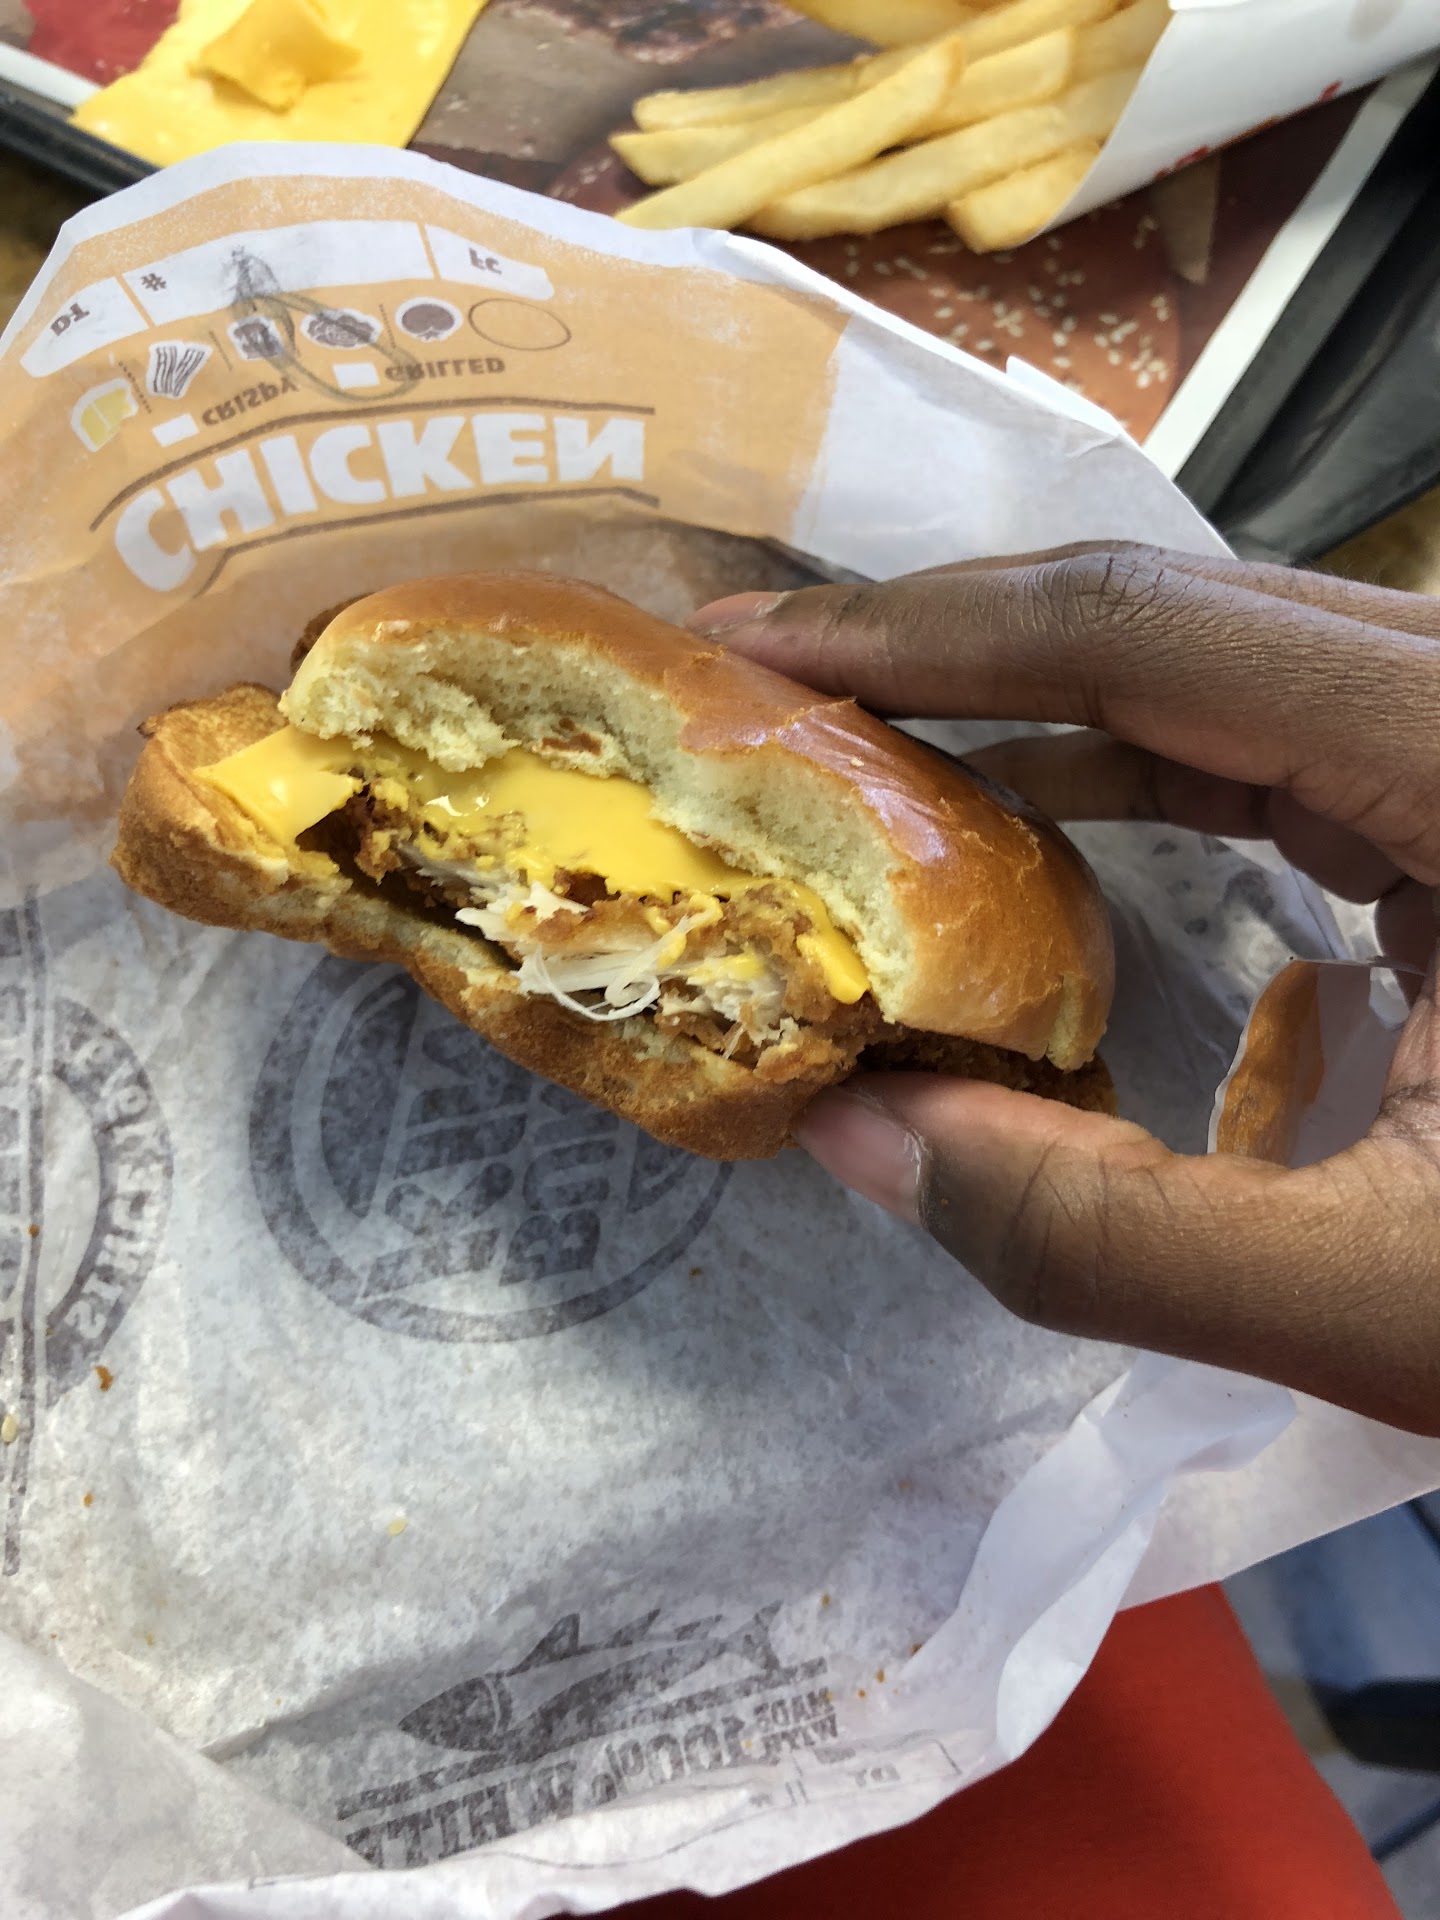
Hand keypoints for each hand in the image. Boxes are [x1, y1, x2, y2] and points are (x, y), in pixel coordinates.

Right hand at [690, 545, 1439, 1436]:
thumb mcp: (1380, 1305)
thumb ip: (1093, 1234)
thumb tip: (852, 1141)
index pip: (1150, 628)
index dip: (927, 632)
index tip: (754, 642)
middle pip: (1182, 606)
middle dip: (961, 648)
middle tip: (778, 694)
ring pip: (1234, 662)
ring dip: (1046, 708)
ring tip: (872, 757)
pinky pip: (1289, 737)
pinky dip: (1147, 769)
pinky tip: (1046, 829)